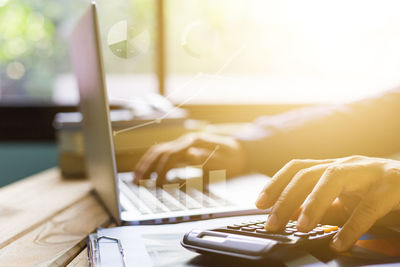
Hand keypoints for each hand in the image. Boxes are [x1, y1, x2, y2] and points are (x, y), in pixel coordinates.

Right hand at [134, 132, 245, 184]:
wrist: (240, 149)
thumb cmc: (234, 157)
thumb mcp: (226, 159)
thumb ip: (208, 157)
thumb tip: (190, 155)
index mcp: (194, 142)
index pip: (171, 155)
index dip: (162, 170)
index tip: (158, 184)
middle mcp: (185, 141)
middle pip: (160, 151)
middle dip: (147, 167)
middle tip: (138, 182)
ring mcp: (182, 144)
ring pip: (158, 151)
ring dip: (146, 164)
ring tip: (136, 178)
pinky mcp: (182, 149)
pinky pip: (162, 153)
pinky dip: (151, 162)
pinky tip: (146, 172)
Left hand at [255, 156, 399, 251]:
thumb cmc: (378, 191)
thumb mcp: (346, 197)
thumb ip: (321, 204)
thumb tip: (291, 214)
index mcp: (334, 166)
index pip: (298, 168)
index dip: (276, 183)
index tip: (259, 203)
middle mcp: (348, 164)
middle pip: (309, 174)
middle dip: (286, 198)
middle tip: (272, 223)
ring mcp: (369, 172)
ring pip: (334, 178)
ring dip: (313, 203)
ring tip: (301, 228)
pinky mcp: (393, 186)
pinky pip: (369, 206)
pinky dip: (352, 226)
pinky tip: (340, 243)